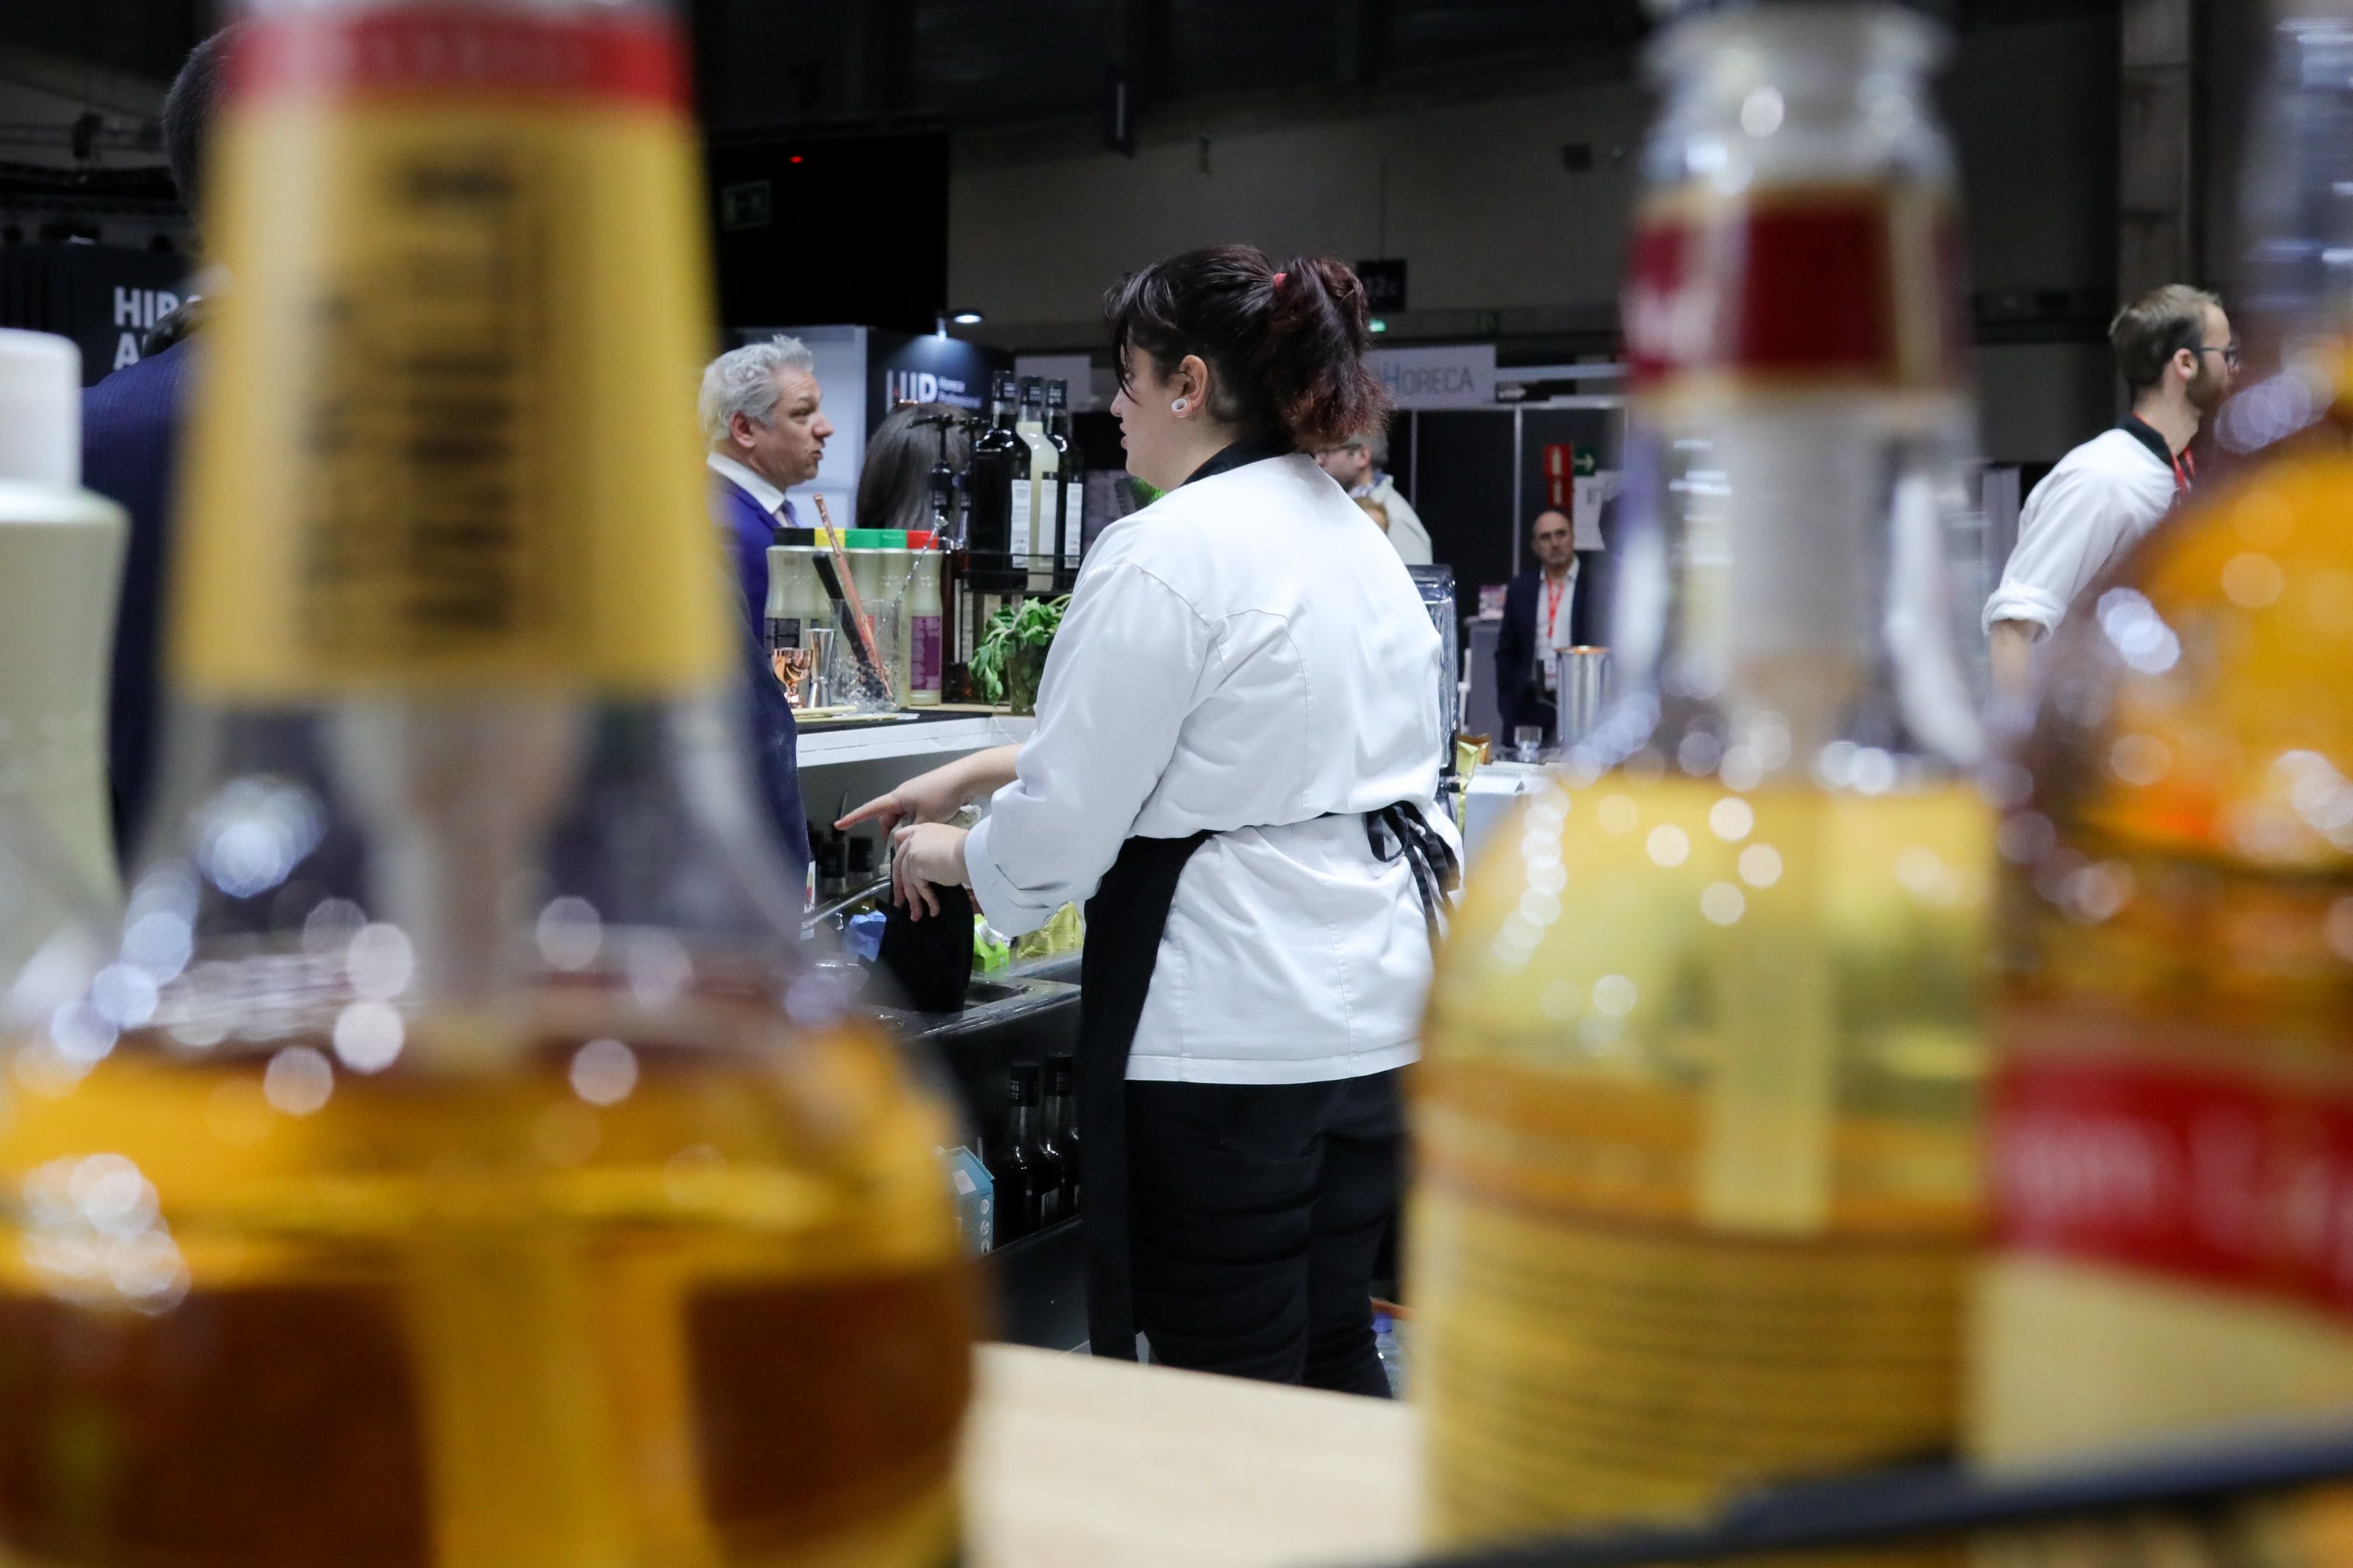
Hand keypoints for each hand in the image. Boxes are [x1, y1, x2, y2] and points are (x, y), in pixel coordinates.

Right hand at [838, 760, 971, 834]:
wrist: (963, 778)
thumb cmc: (942, 797)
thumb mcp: (926, 820)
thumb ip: (912, 833)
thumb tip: (905, 841)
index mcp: (897, 798)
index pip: (870, 810)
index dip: (854, 818)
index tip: (839, 826)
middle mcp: (902, 794)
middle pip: (887, 816)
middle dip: (888, 832)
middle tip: (896, 848)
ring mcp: (914, 793)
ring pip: (901, 814)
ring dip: (903, 827)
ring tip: (913, 840)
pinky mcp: (925, 794)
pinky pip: (912, 810)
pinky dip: (913, 821)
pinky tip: (924, 828)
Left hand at [890, 823, 969, 919]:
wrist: (971, 852)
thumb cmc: (968, 848)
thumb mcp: (948, 846)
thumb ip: (935, 853)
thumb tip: (932, 870)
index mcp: (922, 830)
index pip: (900, 837)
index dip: (897, 852)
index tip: (899, 867)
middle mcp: (914, 838)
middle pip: (899, 864)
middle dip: (900, 886)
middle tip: (900, 901)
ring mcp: (912, 852)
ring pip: (907, 880)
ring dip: (913, 900)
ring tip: (916, 915)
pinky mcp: (914, 866)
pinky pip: (918, 887)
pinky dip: (926, 900)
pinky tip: (933, 910)